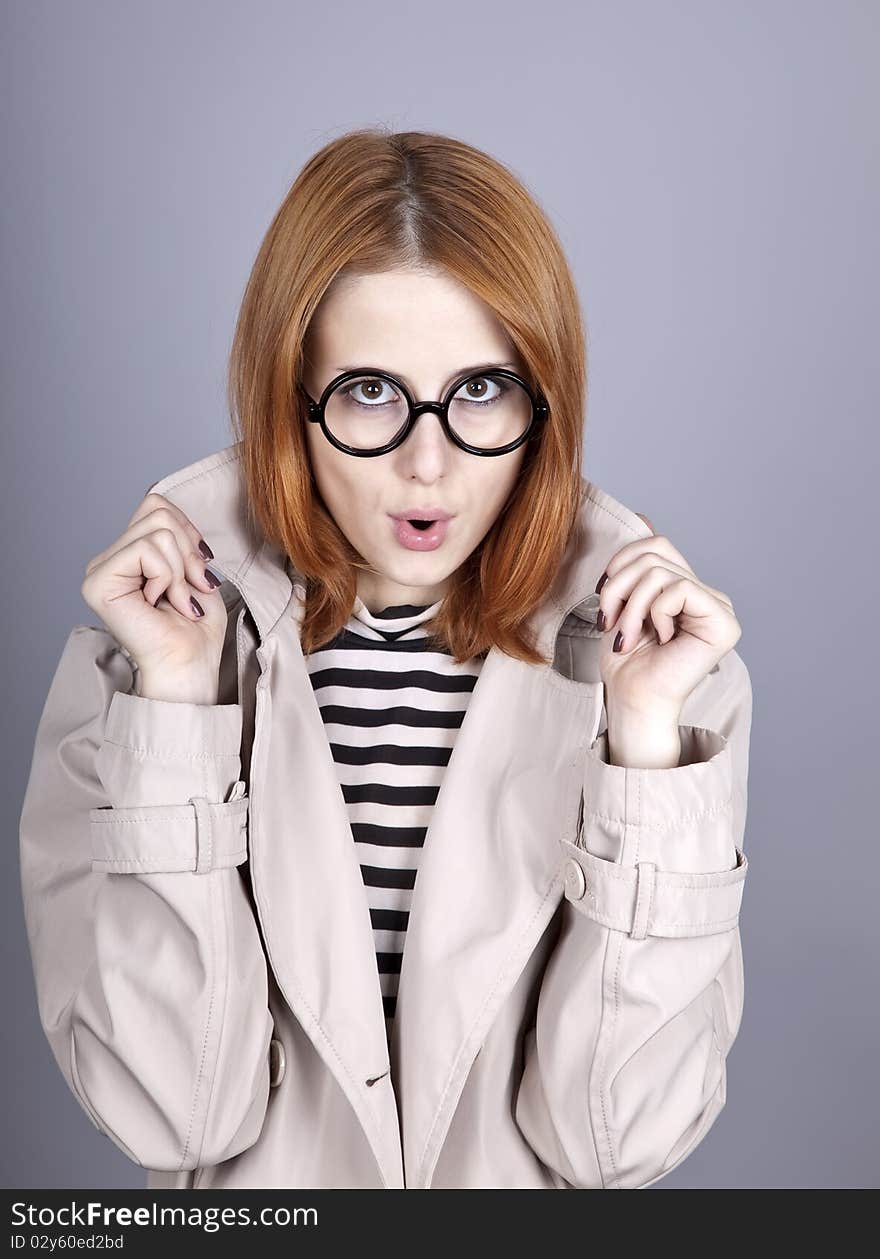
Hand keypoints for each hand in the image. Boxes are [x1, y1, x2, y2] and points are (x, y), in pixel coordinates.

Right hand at [80, 493, 226, 701]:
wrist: (190, 665)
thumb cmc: (195, 629)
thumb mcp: (195, 569)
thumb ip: (179, 536)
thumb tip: (171, 513)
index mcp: (128, 553)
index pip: (157, 505)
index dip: (188, 532)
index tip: (199, 571)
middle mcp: (109, 559)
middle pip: (158, 512)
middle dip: (188, 552)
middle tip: (190, 589)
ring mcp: (100, 570)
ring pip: (156, 531)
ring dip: (180, 569)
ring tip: (176, 599)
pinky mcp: (98, 583)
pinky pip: (145, 550)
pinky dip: (167, 576)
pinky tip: (161, 603)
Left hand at [595, 515, 741, 723]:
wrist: (631, 698)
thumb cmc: (626, 659)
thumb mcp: (622, 600)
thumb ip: (637, 561)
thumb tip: (643, 514)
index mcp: (686, 586)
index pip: (656, 544)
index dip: (621, 564)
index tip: (604, 598)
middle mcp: (707, 594)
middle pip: (657, 553)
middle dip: (620, 586)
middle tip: (609, 621)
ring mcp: (719, 607)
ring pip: (661, 572)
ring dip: (631, 606)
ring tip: (628, 636)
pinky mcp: (724, 622)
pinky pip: (680, 589)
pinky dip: (655, 613)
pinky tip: (660, 638)